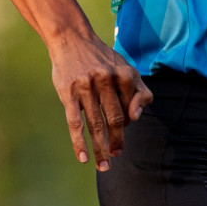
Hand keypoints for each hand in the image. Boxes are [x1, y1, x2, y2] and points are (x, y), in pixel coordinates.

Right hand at [48, 31, 152, 171]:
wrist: (72, 39)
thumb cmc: (102, 59)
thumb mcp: (125, 67)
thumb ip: (138, 90)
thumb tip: (136, 117)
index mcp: (124, 74)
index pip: (131, 108)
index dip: (128, 124)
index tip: (123, 134)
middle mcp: (106, 80)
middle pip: (115, 120)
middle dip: (117, 142)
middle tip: (116, 157)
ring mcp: (86, 87)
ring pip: (96, 125)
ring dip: (100, 149)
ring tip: (103, 166)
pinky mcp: (68, 93)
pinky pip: (75, 123)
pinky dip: (79, 143)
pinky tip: (83, 158)